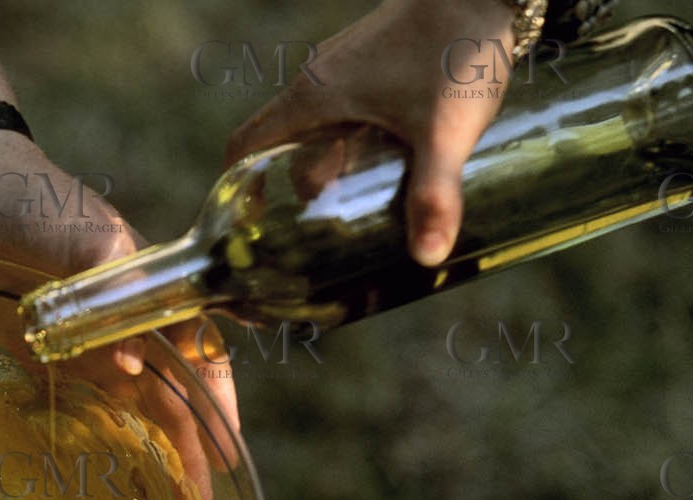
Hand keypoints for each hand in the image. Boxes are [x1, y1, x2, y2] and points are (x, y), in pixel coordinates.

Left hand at [0, 133, 240, 499]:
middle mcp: (136, 327)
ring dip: (158, 457)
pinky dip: (110, 446)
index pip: (203, 358)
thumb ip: (112, 286)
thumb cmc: (35, 201)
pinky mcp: (60, 362)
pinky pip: (94, 411)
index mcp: (157, 294)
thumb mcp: (84, 229)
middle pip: (177, 397)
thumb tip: (133, 363)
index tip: (224, 453)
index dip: (217, 407)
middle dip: (192, 450)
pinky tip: (119, 485)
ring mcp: (99, 348)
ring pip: (141, 412)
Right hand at [225, 0, 516, 266]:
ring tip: (363, 197)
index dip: (237, 185)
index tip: (251, 222)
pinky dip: (350, 137)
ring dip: (330, 162)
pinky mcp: (370, 59)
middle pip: (283, 144)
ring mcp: (342, 65)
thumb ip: (434, 194)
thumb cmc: (455, 49)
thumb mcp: (444, 132)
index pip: (244, 143)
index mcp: (312, 98)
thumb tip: (428, 257)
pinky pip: (342, 107)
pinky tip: (391, 156)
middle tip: (329, 224)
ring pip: (316, 125)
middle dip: (301, 186)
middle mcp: (316, 80)